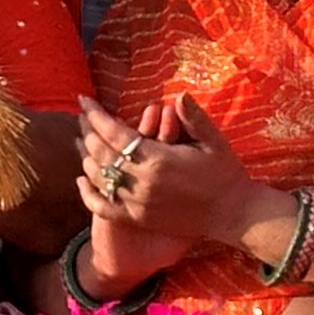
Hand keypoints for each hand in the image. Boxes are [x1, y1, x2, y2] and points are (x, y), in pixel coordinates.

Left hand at [78, 93, 268, 247]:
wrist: (231, 213)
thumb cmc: (224, 173)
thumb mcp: (214, 141)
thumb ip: (194, 118)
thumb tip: (179, 95)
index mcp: (158, 159)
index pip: (114, 132)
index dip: (95, 115)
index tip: (84, 100)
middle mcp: (142, 182)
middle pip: (101, 153)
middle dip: (88, 131)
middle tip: (82, 116)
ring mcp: (137, 203)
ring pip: (98, 178)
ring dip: (87, 157)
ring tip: (83, 140)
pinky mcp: (137, 219)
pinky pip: (103, 207)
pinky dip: (88, 193)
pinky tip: (82, 179)